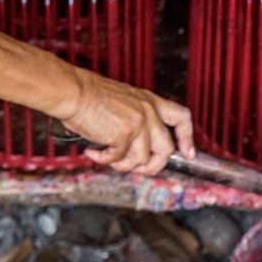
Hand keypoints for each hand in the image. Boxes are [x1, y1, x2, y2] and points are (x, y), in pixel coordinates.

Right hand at [58, 71, 194, 176]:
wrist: (74, 91)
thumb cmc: (92, 94)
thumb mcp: (126, 101)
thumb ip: (139, 120)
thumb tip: (140, 148)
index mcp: (151, 102)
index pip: (182, 118)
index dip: (187, 138)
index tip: (187, 153)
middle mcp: (148, 113)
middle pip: (166, 149)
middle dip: (153, 166)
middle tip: (139, 170)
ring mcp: (137, 124)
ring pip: (141, 160)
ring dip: (123, 165)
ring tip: (108, 158)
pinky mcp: (122, 136)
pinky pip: (117, 159)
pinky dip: (103, 160)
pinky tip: (93, 152)